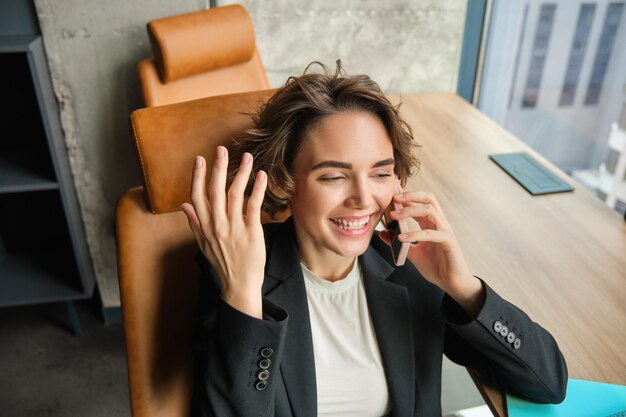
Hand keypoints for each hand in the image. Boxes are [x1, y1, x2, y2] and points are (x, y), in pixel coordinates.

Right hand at [181, 146, 266, 318]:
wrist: (239, 285)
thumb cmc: (223, 263)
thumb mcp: (203, 245)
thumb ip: (194, 223)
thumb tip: (183, 206)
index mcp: (205, 227)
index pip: (197, 196)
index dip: (198, 177)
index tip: (200, 159)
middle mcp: (217, 225)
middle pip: (215, 191)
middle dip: (218, 168)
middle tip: (221, 149)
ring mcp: (234, 228)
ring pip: (235, 194)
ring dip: (241, 173)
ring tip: (247, 157)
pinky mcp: (251, 232)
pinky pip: (253, 206)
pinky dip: (257, 189)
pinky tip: (261, 176)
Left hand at [382, 191, 484, 316]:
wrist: (451, 283)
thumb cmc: (435, 266)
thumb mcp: (412, 253)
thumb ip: (400, 242)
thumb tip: (384, 234)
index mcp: (431, 224)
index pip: (420, 203)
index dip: (407, 197)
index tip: (391, 194)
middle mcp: (439, 224)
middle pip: (429, 199)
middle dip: (411, 195)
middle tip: (394, 198)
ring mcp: (445, 231)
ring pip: (430, 211)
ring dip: (410, 211)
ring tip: (394, 216)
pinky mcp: (449, 242)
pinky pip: (432, 233)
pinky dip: (415, 234)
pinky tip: (402, 238)